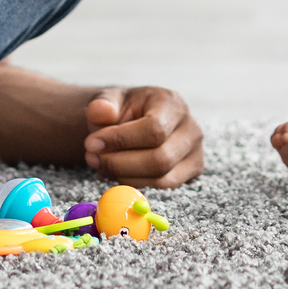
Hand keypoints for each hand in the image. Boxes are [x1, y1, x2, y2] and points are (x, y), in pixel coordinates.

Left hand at [83, 86, 204, 188]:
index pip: (153, 129)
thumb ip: (102, 106)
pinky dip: (136, 184)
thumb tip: (99, 111)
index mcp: (172, 103)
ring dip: (125, 177)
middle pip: (160, 159)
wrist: (133, 120)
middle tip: (93, 159)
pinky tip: (117, 173)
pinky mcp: (192, 171)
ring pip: (162, 178)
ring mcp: (196, 152)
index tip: (91, 144)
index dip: (120, 140)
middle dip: (120, 164)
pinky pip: (163, 187)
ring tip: (101, 165)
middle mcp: (191, 128)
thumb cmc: (123, 110)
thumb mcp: (109, 101)